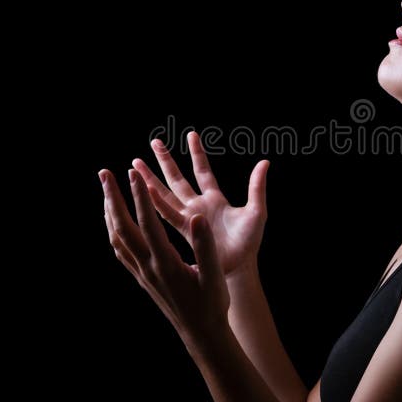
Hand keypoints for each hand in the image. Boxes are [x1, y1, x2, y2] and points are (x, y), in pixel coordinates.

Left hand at [100, 168, 229, 344]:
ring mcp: (142, 274)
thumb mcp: (214, 275)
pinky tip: (114, 220)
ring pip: (116, 239)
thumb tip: (197, 218)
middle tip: (104, 173)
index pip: (147, 225)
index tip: (133, 173)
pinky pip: (120, 250)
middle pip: (122, 228)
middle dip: (112, 198)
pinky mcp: (142, 278)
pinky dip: (113, 229)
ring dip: (109, 212)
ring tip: (106, 189)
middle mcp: (148, 268)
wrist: (201, 333)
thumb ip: (205, 246)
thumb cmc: (212, 304)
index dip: (139, 197)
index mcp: (166, 264)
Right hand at [132, 132, 268, 276]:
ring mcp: (189, 218)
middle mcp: (198, 206)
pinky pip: (166, 214)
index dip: (197, 153)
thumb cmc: (249, 241)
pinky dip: (154, 203)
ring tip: (135, 164)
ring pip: (166, 194)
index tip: (191, 134)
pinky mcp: (184, 231)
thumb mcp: (256, 211)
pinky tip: (142, 192)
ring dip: (151, 180)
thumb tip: (265, 162)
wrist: (239, 267)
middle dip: (166, 160)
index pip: (203, 170)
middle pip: (178, 178)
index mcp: (214, 199)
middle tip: (154, 142)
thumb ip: (257, 187)